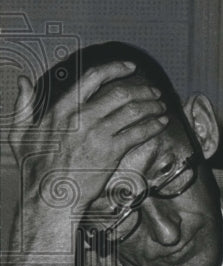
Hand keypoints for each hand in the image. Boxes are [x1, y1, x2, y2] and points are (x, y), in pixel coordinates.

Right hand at [8, 61, 167, 223]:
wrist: (48, 198)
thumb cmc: (35, 169)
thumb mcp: (19, 134)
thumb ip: (23, 105)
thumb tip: (23, 81)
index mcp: (61, 110)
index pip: (92, 78)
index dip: (115, 68)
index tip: (130, 67)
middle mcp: (81, 118)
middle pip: (121, 93)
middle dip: (142, 90)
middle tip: (154, 91)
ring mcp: (97, 134)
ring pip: (134, 111)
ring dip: (152, 105)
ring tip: (161, 105)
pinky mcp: (111, 152)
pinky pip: (139, 133)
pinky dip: (154, 125)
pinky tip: (161, 123)